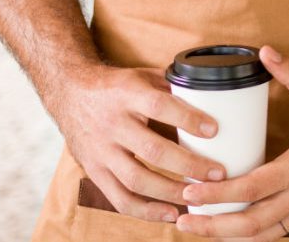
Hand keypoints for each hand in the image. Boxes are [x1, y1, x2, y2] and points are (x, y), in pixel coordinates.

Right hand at [55, 64, 223, 222]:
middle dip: (188, 164)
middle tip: (217, 173)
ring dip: (170, 192)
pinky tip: (170, 213)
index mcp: (127, 94)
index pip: (160, 106)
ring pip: (136, 179)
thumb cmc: (117, 86)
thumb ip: (172, 87)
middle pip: (152, 150)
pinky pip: (120, 198)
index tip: (214, 130)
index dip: (188, 119)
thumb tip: (211, 95)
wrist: (70, 94)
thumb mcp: (142, 76)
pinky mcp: (94, 171)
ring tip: (199, 197)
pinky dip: (146, 211)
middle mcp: (112, 124)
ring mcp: (101, 151)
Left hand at [175, 46, 288, 239]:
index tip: (189, 191)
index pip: (252, 189)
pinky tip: (233, 230)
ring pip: (264, 234)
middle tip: (182, 220)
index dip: (217, 195)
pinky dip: (252, 234)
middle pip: (252, 224)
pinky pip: (278, 231)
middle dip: (213, 226)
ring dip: (229, 236)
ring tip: (200, 229)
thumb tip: (264, 51)